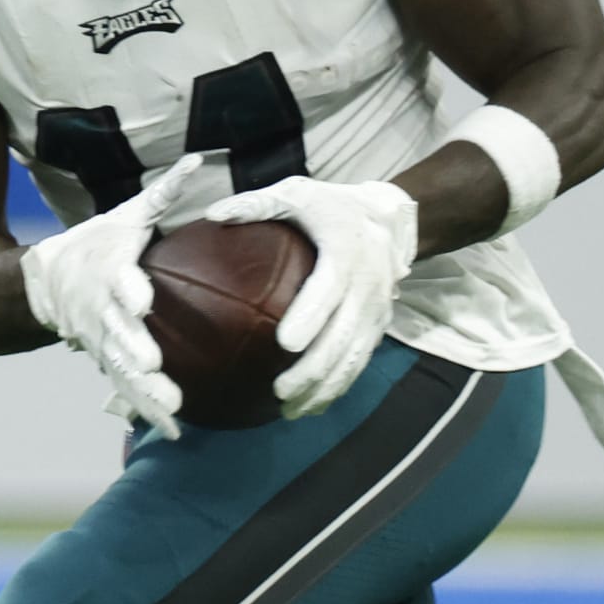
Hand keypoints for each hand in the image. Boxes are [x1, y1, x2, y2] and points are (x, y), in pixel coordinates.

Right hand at [21, 154, 202, 439]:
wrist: (44, 282)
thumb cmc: (94, 244)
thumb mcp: (125, 216)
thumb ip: (163, 193)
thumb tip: (197, 159)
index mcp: (109, 272)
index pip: (118, 281)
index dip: (128, 290)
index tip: (142, 300)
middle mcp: (102, 310)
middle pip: (118, 332)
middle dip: (134, 350)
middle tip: (153, 367)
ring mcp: (101, 340)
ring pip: (122, 368)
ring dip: (144, 391)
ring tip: (172, 410)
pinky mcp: (104, 360)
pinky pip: (125, 387)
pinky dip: (145, 408)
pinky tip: (174, 430)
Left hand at [206, 177, 417, 418]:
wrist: (390, 219)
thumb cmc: (332, 206)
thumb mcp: (298, 193)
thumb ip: (258, 203)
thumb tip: (213, 215)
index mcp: (345, 252)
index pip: (328, 290)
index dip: (311, 317)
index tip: (285, 343)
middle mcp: (367, 285)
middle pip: (342, 336)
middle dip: (314, 369)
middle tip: (280, 392)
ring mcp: (376, 310)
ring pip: (353, 358)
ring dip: (325, 388)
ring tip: (291, 410)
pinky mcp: (378, 326)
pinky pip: (359, 362)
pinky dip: (338, 387)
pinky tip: (312, 406)